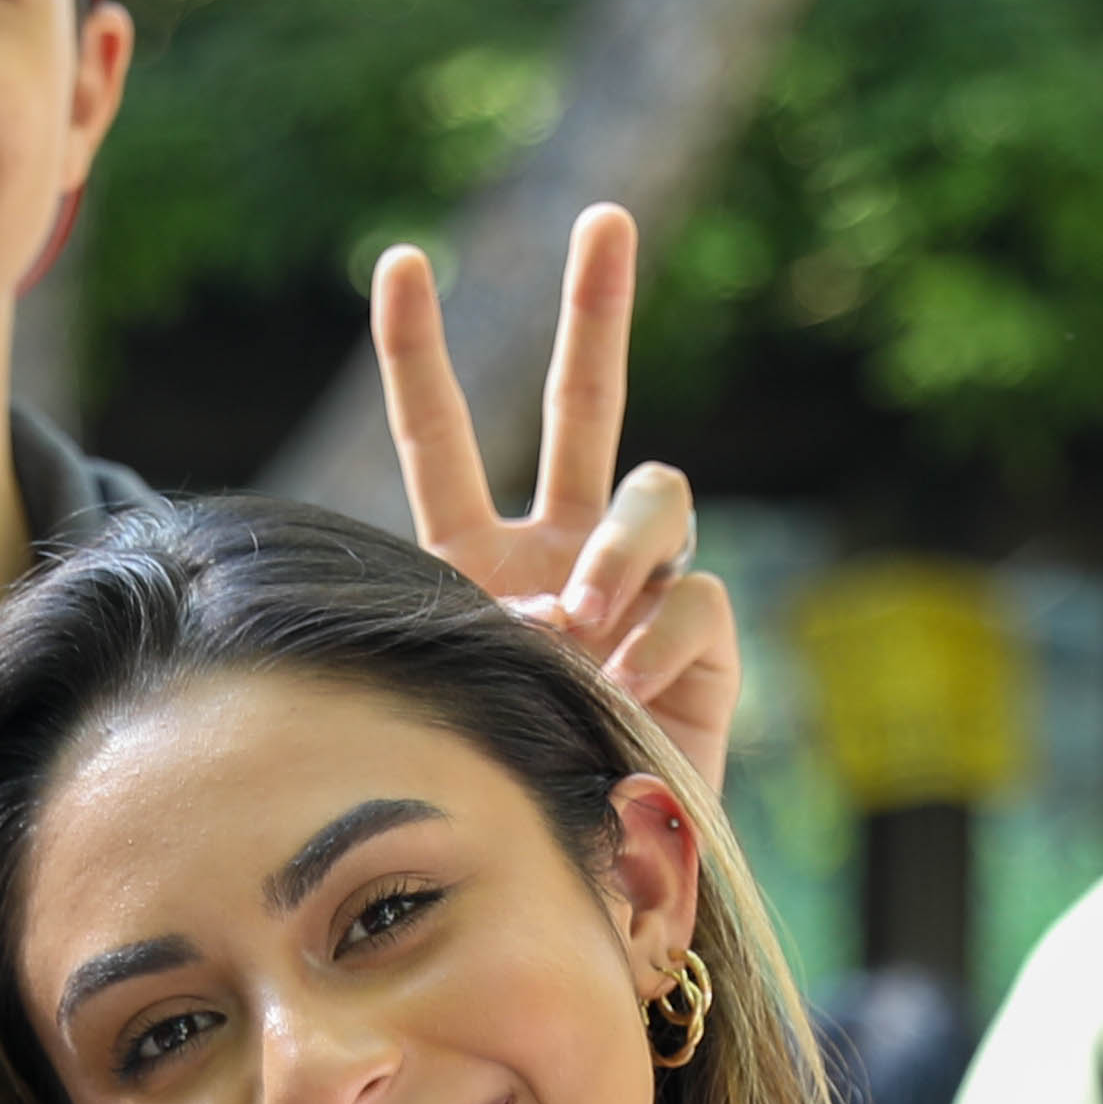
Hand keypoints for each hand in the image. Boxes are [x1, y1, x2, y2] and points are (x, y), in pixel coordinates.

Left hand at [371, 203, 741, 793]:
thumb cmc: (500, 804)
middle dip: (598, 308)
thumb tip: (568, 610)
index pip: (442, 439)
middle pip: (583, 407)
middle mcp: (561, 554)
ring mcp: (641, 588)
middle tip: (604, 215)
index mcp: (472, 560)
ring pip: (658, 490)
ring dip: (624, 544)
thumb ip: (486, 638)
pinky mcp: (703, 636)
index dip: (420, 353)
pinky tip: (627, 688)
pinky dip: (659, 637)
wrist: (583, 888)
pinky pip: (691, 596)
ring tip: (588, 621)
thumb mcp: (454, 706)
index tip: (399, 260)